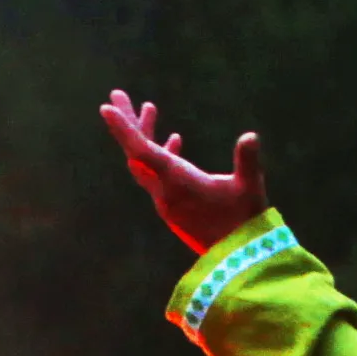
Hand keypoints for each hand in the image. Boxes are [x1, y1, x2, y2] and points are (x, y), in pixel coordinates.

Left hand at [99, 92, 273, 258]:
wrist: (238, 262)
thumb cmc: (245, 222)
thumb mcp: (250, 189)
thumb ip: (248, 162)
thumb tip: (250, 137)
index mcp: (176, 183)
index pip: (142, 152)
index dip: (124, 129)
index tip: (106, 108)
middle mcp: (164, 191)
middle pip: (136, 152)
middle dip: (129, 122)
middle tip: (117, 94)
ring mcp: (167, 200)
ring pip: (147, 163)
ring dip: (146, 134)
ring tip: (148, 106)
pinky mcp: (174, 206)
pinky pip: (159, 174)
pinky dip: (162, 153)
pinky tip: (174, 138)